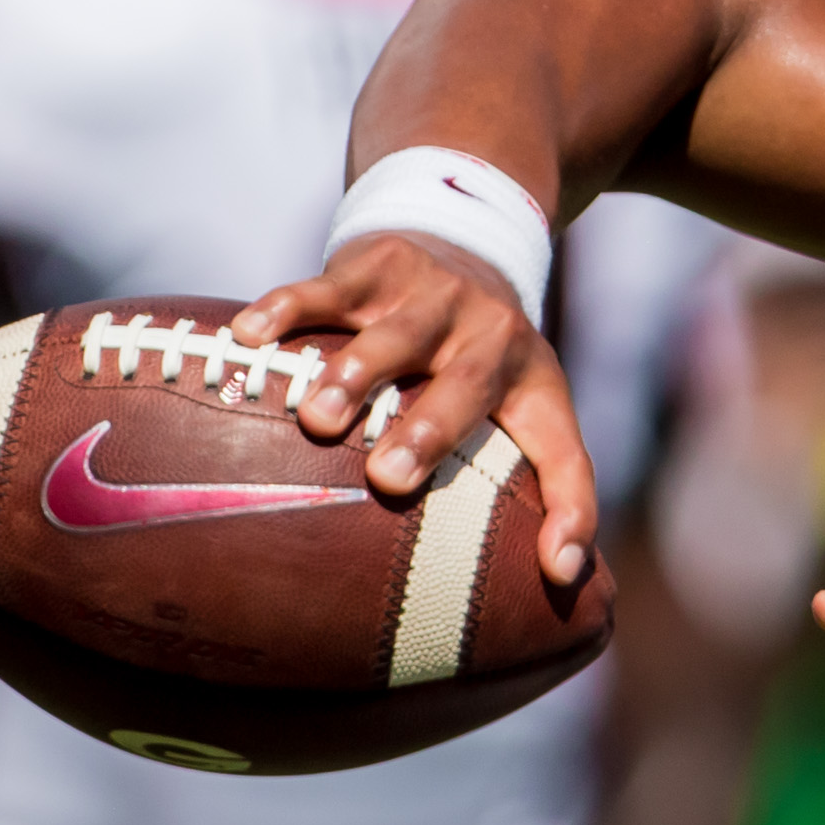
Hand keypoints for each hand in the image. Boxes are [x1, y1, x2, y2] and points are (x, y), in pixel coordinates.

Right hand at [235, 233, 597, 584]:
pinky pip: (326, 287)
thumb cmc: (489, 363)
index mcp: (533, 386)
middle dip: (427, 432)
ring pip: (392, 335)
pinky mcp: (378, 263)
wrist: (465, 244)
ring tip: (316, 418)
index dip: (574, 512)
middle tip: (388, 478)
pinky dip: (287, 310)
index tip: (556, 569)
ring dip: (355, 374)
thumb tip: (566, 579)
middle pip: (466, 388)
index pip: (565, 455)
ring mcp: (433, 295)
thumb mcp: (534, 410)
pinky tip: (250, 337)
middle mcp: (491, 336)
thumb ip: (553, 489)